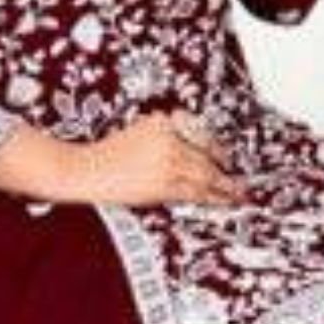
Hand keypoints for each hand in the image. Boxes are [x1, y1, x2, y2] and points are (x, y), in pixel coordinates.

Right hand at [51, 109, 248, 208]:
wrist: (84, 171)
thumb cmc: (107, 155)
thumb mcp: (139, 132)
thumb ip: (165, 137)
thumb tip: (193, 155)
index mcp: (162, 122)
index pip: (199, 133)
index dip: (216, 148)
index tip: (225, 158)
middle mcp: (168, 138)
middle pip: (206, 155)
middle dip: (224, 169)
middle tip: (239, 182)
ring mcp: (167, 160)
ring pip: (204, 175)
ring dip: (224, 187)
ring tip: (237, 196)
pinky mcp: (162, 184)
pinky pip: (193, 192)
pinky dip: (209, 197)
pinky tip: (218, 201)